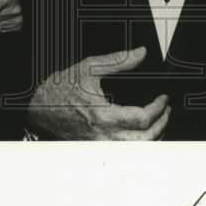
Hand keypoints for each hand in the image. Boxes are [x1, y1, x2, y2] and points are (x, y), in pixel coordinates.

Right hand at [27, 46, 170, 140]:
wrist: (39, 107)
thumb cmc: (60, 89)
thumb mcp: (89, 68)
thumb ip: (118, 60)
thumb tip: (140, 53)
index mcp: (102, 115)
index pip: (142, 118)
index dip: (158, 108)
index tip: (163, 99)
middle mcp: (102, 135)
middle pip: (145, 139)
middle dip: (161, 124)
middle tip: (166, 111)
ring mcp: (99, 145)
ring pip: (137, 150)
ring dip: (153, 137)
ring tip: (159, 122)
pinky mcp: (96, 149)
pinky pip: (125, 152)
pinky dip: (139, 144)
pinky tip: (143, 133)